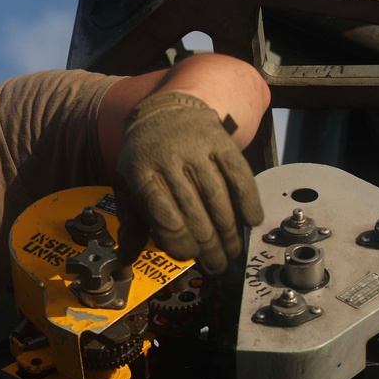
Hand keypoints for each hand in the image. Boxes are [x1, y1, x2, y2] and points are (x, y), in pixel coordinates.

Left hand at [114, 92, 263, 273]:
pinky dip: (248, 199)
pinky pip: (239, 174)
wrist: (164, 111)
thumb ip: (130, 222)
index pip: (164, 216)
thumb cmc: (145, 159)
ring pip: (218, 197)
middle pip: (193, 212)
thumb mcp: (128, 185)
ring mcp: (197, 149)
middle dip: (208, 246)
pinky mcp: (221, 141)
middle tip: (217, 267)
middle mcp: (169, 159)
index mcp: (141, 173)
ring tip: (233, 252)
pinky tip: (252, 221)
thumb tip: (126, 259)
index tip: (187, 256)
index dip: (179, 241)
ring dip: (229, 231)